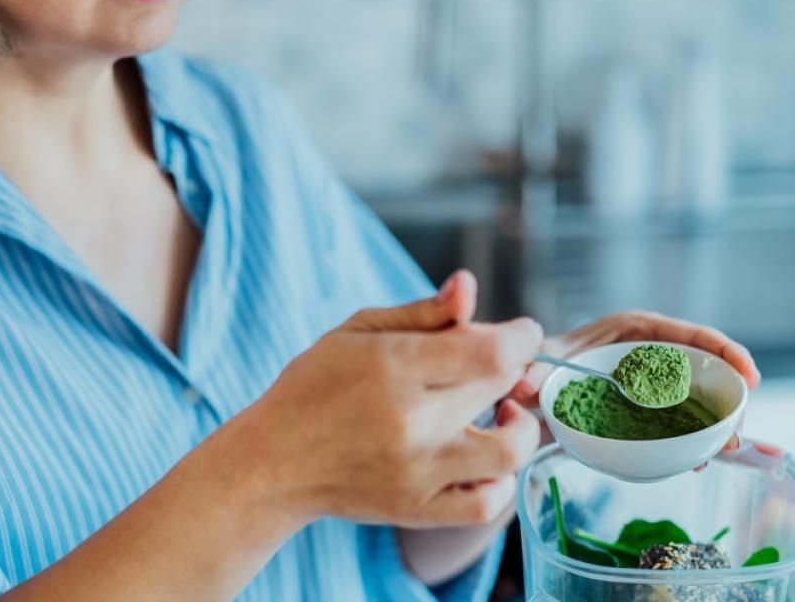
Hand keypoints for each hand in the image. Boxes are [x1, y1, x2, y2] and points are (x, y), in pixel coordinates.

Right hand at [235, 272, 543, 529]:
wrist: (273, 463)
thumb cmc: (316, 386)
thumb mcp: (359, 331)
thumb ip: (424, 311)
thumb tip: (469, 284)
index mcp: (394, 367)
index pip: (492, 351)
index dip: (521, 336)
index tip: (520, 332)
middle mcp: (411, 422)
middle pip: (500, 387)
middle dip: (511, 368)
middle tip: (490, 364)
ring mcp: (417, 472)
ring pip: (509, 452)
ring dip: (520, 426)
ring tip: (502, 412)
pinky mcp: (417, 510)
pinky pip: (486, 505)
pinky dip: (501, 481)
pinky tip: (485, 458)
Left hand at [508, 311, 762, 455]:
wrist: (528, 392)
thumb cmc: (540, 364)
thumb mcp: (539, 365)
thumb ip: (533, 373)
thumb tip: (524, 384)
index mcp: (634, 330)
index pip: (690, 335)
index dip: (725, 351)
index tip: (750, 376)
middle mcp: (650, 354)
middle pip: (703, 368)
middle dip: (729, 396)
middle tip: (735, 434)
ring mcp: (652, 384)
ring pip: (696, 398)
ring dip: (715, 423)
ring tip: (722, 451)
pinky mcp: (648, 411)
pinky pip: (678, 422)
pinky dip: (691, 440)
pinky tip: (696, 463)